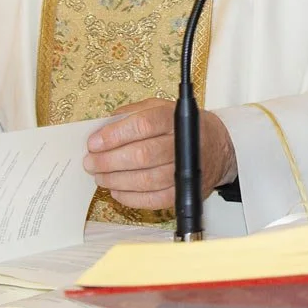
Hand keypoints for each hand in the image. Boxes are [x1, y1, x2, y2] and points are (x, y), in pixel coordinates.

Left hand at [83, 98, 237, 209]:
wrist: (217, 147)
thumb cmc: (181, 127)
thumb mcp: (160, 108)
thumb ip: (132, 113)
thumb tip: (101, 128)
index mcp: (176, 119)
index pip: (144, 125)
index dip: (115, 135)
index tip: (93, 142)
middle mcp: (183, 144)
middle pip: (142, 155)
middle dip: (109, 161)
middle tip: (90, 162)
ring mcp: (185, 171)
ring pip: (146, 180)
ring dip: (116, 180)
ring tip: (99, 176)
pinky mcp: (183, 192)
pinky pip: (153, 199)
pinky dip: (129, 197)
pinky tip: (116, 189)